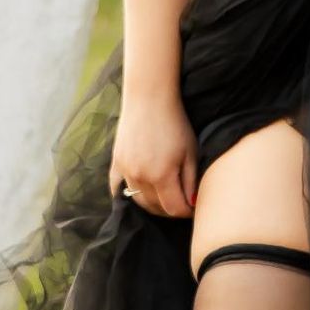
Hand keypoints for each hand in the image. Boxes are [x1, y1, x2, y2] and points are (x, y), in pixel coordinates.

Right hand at [109, 93, 199, 217]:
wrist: (149, 98)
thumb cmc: (175, 123)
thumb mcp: (190, 152)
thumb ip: (190, 182)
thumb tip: (191, 204)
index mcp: (161, 176)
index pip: (174, 209)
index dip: (186, 211)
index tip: (194, 207)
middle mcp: (140, 177)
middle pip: (155, 208)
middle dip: (170, 210)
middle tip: (181, 202)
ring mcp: (125, 171)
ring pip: (138, 201)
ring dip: (152, 205)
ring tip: (164, 198)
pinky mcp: (116, 162)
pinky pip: (118, 188)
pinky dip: (127, 195)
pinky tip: (138, 194)